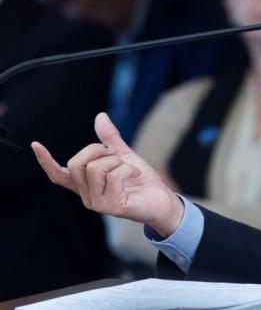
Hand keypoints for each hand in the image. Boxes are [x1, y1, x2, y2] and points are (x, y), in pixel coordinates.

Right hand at [31, 112, 183, 236]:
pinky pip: (113, 176)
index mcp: (86, 184)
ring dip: (117, 162)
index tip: (35, 144)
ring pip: (95, 168)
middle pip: (76, 162)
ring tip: (130, 170)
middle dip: (99, 151)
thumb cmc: (141, 181)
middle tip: (118, 157)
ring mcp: (96, 203)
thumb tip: (100, 116)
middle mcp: (86, 195)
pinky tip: (135, 175)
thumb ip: (110, 139)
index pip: (58, 174)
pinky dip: (128, 169)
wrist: (162, 200)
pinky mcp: (110, 206)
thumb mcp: (124, 155)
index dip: (46, 160)